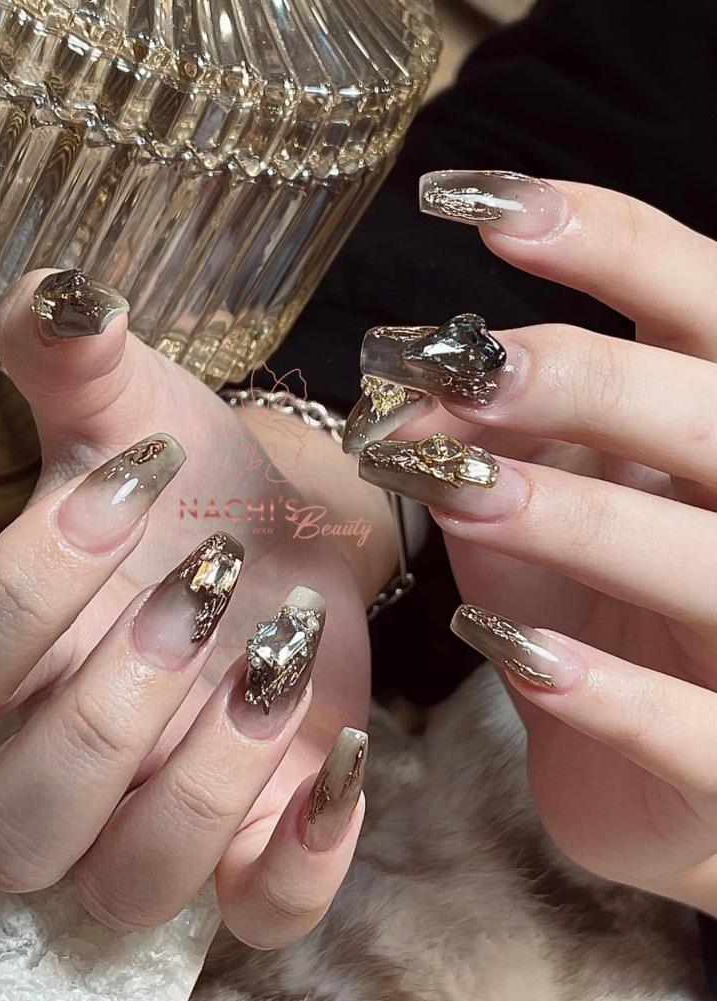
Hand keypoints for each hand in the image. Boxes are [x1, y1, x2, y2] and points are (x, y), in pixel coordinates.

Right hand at [0, 269, 393, 946]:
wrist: (285, 528)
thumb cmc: (195, 476)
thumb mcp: (138, 407)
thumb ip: (80, 364)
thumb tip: (58, 294)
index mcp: (15, 652)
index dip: (28, 587)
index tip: (137, 478)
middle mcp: (71, 754)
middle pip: (19, 822)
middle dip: (111, 707)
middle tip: (208, 582)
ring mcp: (166, 814)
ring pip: (131, 883)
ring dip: (206, 780)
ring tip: (280, 651)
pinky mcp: (263, 841)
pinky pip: (262, 919)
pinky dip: (302, 864)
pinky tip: (342, 757)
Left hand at [349, 173, 716, 914]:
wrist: (660, 775)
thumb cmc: (602, 616)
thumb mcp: (542, 510)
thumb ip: (490, 446)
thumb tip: (405, 385)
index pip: (698, 300)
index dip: (598, 239)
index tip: (472, 203)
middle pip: (715, 418)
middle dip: (588, 381)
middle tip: (460, 364)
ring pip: (711, 565)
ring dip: (581, 518)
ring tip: (455, 484)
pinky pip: (696, 731)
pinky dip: (604, 691)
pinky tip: (509, 649)